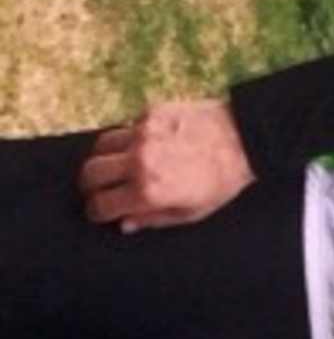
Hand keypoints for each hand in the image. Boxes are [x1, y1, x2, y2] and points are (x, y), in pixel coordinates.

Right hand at [79, 100, 255, 231]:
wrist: (240, 141)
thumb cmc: (220, 183)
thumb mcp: (191, 214)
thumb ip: (153, 220)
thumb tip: (124, 224)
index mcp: (149, 192)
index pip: (102, 204)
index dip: (95, 212)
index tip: (96, 213)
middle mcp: (138, 161)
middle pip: (90, 173)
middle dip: (88, 186)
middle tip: (95, 191)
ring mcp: (140, 134)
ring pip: (99, 146)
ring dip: (100, 159)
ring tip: (110, 168)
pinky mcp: (147, 114)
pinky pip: (121, 128)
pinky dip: (123, 141)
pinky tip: (136, 148)